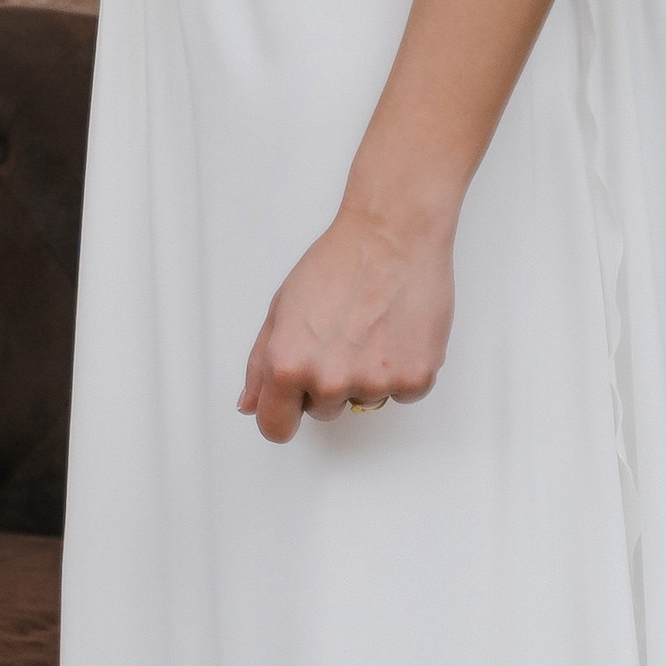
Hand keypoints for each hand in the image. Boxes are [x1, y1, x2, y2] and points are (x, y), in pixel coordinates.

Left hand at [238, 199, 454, 443]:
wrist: (391, 237)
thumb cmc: (338, 263)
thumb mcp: (281, 307)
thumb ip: (260, 363)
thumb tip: (250, 403)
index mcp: (288, 364)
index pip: (275, 427)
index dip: (280, 415)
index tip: (289, 406)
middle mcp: (329, 380)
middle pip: (322, 411)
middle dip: (326, 382)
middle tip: (338, 336)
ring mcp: (374, 383)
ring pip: (363, 401)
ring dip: (365, 375)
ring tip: (369, 327)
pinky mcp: (414, 379)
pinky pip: (401, 393)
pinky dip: (400, 369)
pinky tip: (395, 332)